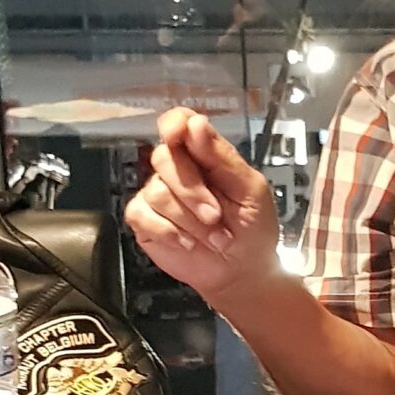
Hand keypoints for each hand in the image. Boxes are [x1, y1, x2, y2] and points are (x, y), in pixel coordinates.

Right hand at [125, 108, 280, 311]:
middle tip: (216, 216)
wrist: (244, 272)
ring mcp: (158, 194)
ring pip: (157, 192)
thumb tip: (196, 124)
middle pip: (164, 158)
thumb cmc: (252, 228)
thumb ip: (222, 157)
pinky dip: (169, 231)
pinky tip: (189, 242)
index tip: (179, 134)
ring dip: (189, 219)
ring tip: (213, 235)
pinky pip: (141, 214)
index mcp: (204, 154)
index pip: (179, 122)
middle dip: (193, 192)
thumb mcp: (250, 190)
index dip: (174, 124)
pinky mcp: (145, 220)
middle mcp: (177, 169)